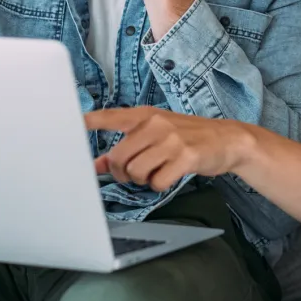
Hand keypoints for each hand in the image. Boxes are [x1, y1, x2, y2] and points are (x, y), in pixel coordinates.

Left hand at [86, 106, 247, 191]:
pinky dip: (159, 185)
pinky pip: (157, 181)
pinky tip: (169, 176)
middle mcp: (156, 124)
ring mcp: (171, 139)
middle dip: (121, 172)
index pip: (111, 117)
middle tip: (133, 174)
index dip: (90, 121)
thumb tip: (97, 163)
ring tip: (155, 172)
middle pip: (118, 156)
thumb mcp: (156, 135)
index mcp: (145, 115)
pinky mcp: (185, 157)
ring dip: (142, 179)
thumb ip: (126, 146)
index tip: (73, 124)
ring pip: (135, 171)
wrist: (227, 138)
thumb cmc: (186, 136)